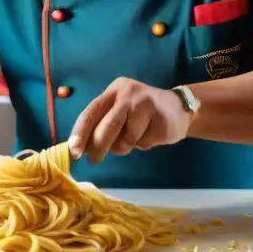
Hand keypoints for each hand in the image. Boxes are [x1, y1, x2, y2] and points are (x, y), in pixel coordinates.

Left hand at [68, 78, 190, 163]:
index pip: (91, 111)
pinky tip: (150, 134)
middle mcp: (128, 93)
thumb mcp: (119, 112)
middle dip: (98, 147)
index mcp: (114, 91)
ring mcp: (146, 105)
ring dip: (125, 146)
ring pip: (126, 138)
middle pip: (108, 126)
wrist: (179, 108)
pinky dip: (142, 145)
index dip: (80, 132)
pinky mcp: (160, 119)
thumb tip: (82, 147)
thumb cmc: (141, 114)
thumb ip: (102, 125)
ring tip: (134, 138)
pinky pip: (143, 142)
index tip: (74, 151)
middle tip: (93, 160)